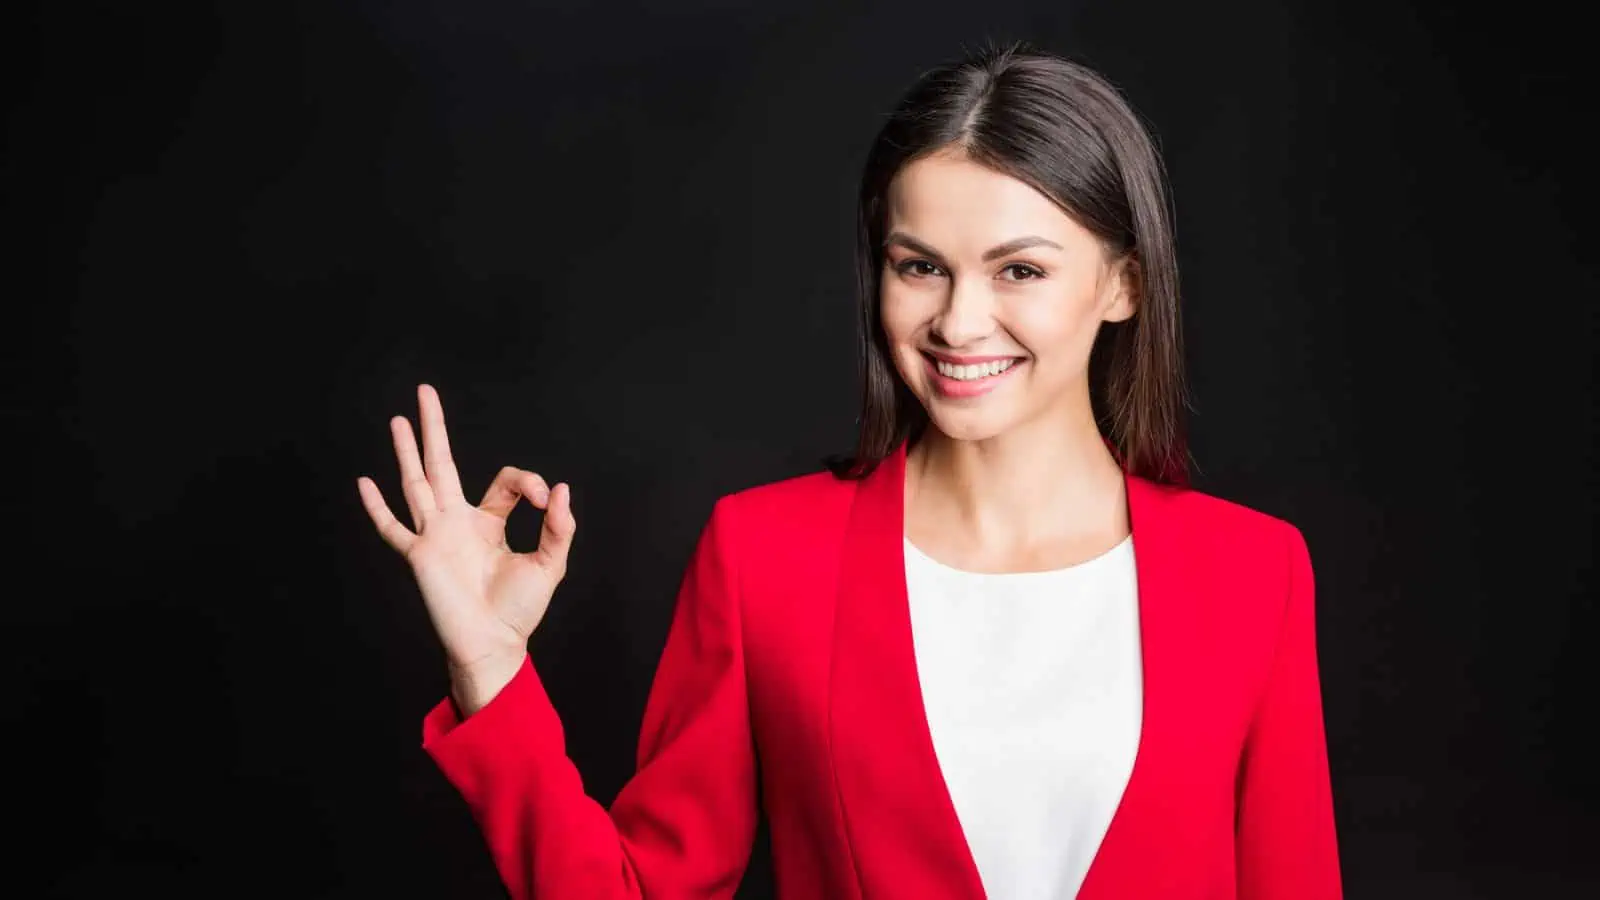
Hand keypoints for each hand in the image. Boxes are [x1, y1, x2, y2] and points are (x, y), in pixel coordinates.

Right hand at [357, 384, 575, 705]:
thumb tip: (560, 489)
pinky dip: (378, 507)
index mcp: (488, 523)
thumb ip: (558, 527)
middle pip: (442, 465)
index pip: (503, 482)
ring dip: (406, 452)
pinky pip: (393, 528)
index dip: (525, 481)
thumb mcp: (550, 564)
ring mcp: (435, 537)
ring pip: (415, 484)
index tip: (542, 497)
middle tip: (425, 391)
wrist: (493, 644)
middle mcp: (458, 523)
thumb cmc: (519, 610)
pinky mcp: (419, 556)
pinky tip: (364, 483)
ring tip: (399, 420)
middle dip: (434, 429)